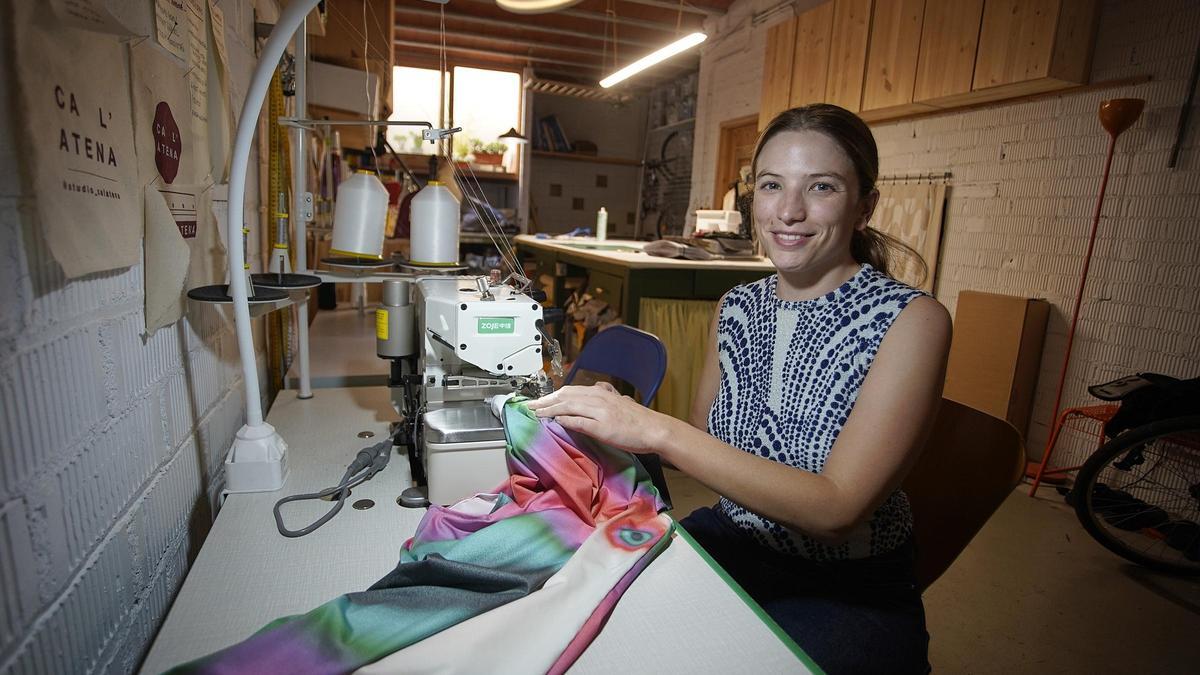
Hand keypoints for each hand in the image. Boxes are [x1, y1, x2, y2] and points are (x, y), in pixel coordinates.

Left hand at [526, 383, 673, 453]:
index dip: (553, 395)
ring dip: (550, 409)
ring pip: (569, 406)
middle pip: (566, 396)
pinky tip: (555, 420)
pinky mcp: (603, 426)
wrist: (654, 429)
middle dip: (546, 400)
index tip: (539, 400)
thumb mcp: (619, 403)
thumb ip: (604, 398)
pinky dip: (566, 420)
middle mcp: (599, 399)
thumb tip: (593, 393)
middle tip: (530, 405)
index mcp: (602, 393)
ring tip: (536, 413)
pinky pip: (580, 421)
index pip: (571, 391)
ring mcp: (600, 412)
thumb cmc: (638, 420)